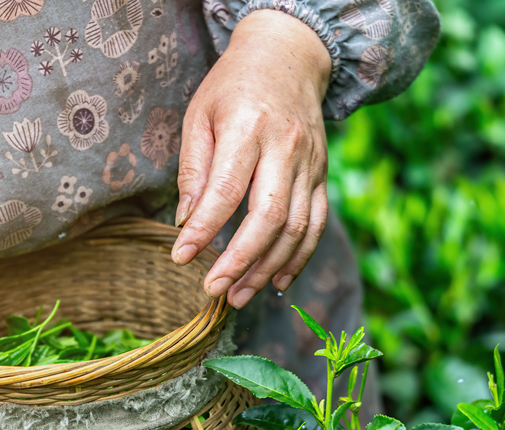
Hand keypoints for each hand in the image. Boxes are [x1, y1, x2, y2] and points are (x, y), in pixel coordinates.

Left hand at [172, 10, 331, 307]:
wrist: (288, 58)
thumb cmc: (232, 89)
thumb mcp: (200, 116)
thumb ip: (194, 170)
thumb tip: (185, 222)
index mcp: (248, 128)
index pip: (226, 190)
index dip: (204, 229)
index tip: (181, 257)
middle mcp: (286, 147)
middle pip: (269, 215)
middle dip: (240, 260)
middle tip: (214, 290)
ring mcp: (310, 163)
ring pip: (296, 227)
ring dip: (267, 268)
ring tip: (238, 296)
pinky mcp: (322, 175)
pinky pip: (316, 224)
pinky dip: (299, 258)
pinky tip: (276, 282)